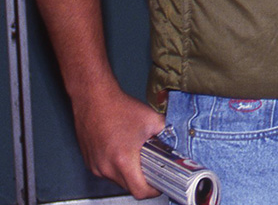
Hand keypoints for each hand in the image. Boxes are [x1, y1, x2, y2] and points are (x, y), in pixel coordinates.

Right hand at [71, 83, 165, 198]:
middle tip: (153, 167)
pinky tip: (123, 151)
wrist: (94, 99)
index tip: (160, 184)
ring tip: (137, 156)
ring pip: (117, 179)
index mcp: (123, 160)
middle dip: (143, 180)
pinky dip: (117, 166)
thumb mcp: (152, 120)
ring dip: (129, 173)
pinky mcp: (89, 162)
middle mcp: (106, 167)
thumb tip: (175, 142)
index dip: (153, 191)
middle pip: (129, 186)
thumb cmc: (119, 108)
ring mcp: (95, 166)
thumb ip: (166, 134)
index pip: (139, 191)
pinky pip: (106, 171)